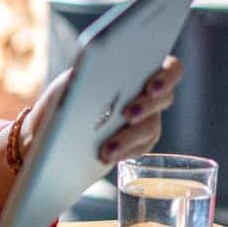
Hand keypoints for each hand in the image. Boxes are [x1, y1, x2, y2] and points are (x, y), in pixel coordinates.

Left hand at [23, 56, 182, 164]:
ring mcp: (149, 118)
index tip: (151, 87)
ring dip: (129, 137)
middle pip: (164, 98)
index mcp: (140, 69)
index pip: (170, 68)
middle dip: (146, 106)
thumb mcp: (71, 81)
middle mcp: (150, 93)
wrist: (57, 123)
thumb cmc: (67, 94)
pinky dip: (125, 151)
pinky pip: (141, 147)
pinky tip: (109, 158)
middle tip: (127, 114)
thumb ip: (85, 74)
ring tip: (107, 149)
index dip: (166, 77)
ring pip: (150, 127)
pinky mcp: (141, 140)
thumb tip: (87, 71)